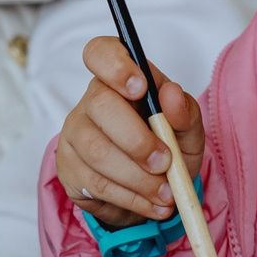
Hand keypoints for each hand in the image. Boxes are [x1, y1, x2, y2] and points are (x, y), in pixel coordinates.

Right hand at [57, 37, 206, 226]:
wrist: (150, 191)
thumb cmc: (167, 148)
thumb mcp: (187, 131)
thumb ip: (185, 111)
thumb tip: (171, 94)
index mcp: (119, 79)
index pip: (100, 52)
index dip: (116, 65)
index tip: (141, 88)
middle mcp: (90, 101)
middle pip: (101, 107)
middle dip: (138, 140)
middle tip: (165, 163)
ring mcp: (73, 135)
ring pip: (98, 152)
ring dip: (138, 178)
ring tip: (167, 193)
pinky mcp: (68, 169)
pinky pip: (96, 184)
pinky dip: (131, 198)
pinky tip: (152, 204)